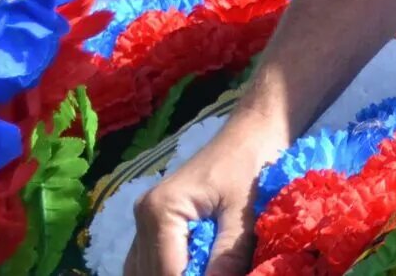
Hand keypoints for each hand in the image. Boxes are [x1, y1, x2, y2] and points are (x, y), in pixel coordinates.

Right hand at [128, 108, 284, 275]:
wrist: (252, 135)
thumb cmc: (251, 165)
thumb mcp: (245, 212)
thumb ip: (228, 254)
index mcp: (161, 210)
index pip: (167, 272)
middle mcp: (143, 216)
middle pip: (151, 274)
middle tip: (218, 272)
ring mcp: (144, 220)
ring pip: (143, 271)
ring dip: (174, 275)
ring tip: (204, 270)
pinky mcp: (153, 223)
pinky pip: (149, 261)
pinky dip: (166, 271)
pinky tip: (193, 269)